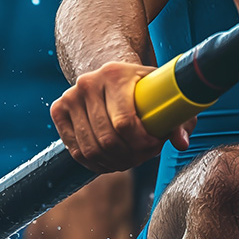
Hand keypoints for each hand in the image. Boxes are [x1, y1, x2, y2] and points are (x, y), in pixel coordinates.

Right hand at [51, 62, 189, 172]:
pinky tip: (110, 162)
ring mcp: (69, 97)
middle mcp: (88, 83)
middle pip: (106, 139)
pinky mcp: (58, 110)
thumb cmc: (144, 90)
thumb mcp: (167, 98)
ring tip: (129, 160)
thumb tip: (180, 143)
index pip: (124, 123)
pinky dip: (94, 164)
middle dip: (129, 156)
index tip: (154, 147)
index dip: (141, 144)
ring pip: (90, 149)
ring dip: (112, 163)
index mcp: (115, 74)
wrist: (113, 76)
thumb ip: (179, 120)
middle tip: (142, 157)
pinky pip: (74, 151)